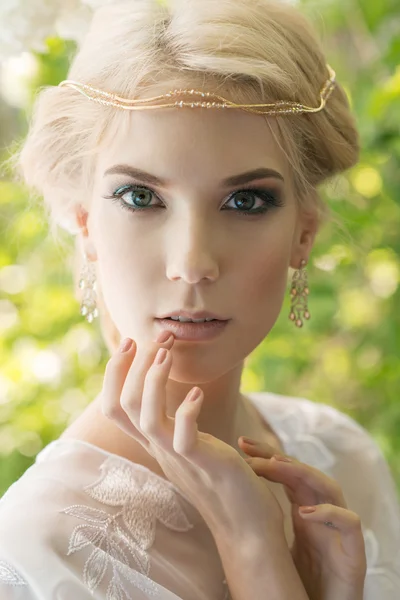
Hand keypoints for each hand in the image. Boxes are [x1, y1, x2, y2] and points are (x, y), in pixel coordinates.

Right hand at [99, 331, 285, 541]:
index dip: (114, 374)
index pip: (114, 408)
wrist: (247, 526)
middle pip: (122, 406)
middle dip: (131, 366)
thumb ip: (178, 423)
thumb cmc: (224, 480)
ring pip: (146, 418)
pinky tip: (197, 393)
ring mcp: (178, 458)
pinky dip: (187, 411)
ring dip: (153, 380)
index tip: (130, 342)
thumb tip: (181, 393)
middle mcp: (159, 450)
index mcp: (155, 443)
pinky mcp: (202, 464)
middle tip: (156, 336)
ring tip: (167, 353)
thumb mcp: (193, 445)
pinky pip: (183, 436)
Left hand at [239, 437, 366, 599]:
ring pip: (329, 488)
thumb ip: (261, 523)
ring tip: (275, 465)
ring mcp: (338, 532)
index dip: (266, 457)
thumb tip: (223, 502)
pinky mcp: (353, 554)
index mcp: (304, 510)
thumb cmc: (300, 584)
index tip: (241, 445)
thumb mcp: (275, 546)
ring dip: (302, 473)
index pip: (287, 475)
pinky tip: (305, 511)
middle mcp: (322, 514)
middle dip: (277, 457)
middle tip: (248, 448)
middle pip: (304, 474)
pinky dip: (329, 513)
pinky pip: (349, 522)